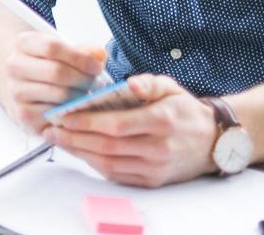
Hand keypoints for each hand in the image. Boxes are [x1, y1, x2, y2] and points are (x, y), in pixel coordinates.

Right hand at [2, 31, 107, 132]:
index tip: (96, 66)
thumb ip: (84, 51)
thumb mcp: (63, 51)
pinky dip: (73, 112)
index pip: (52, 47)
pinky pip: (58, 114)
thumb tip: (99, 55)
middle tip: (96, 83)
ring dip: (81, 96)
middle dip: (84, 79)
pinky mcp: (24, 114)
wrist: (23, 87)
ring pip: (60, 94)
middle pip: (57, 72)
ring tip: (87, 94)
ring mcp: (17, 91)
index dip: (80, 57)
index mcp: (23, 43)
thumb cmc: (49, 66)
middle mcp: (14, 66)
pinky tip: (76, 108)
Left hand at [42, 74, 218, 186]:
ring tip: (59, 141)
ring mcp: (155, 168)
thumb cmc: (183, 109)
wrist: (212, 141)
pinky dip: (95, 164)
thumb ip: (147, 83)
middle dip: (74, 138)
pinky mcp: (152, 180)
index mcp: (161, 120)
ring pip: (109, 164)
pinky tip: (80, 152)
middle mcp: (158, 147)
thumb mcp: (169, 87)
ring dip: (79, 153)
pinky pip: (117, 175)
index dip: (86, 122)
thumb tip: (129, 83)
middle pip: (107, 146)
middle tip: (51, 130)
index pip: (116, 125)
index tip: (63, 116)